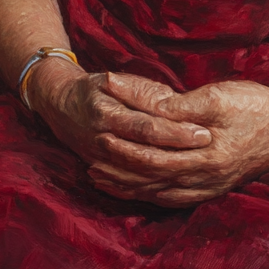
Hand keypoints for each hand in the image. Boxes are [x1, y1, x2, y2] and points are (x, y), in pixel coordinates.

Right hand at [30, 61, 212, 167]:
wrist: (59, 105)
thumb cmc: (95, 89)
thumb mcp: (115, 81)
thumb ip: (143, 92)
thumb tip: (174, 104)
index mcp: (108, 114)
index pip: (148, 127)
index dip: (177, 132)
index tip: (204, 133)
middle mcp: (104, 141)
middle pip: (147, 154)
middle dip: (180, 154)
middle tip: (209, 149)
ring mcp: (101, 160)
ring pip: (140, 174)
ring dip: (170, 173)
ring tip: (198, 169)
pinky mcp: (102, 171)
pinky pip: (128, 185)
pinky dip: (151, 188)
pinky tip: (174, 185)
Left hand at [86, 79, 268, 207]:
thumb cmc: (258, 106)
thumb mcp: (221, 96)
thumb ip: (184, 107)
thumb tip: (152, 110)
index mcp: (204, 155)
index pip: (152, 154)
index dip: (123, 146)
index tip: (99, 131)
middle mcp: (204, 178)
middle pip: (150, 178)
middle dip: (118, 170)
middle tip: (88, 161)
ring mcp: (210, 185)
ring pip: (160, 191)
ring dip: (129, 185)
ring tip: (102, 178)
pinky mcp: (215, 184)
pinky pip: (176, 197)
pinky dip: (152, 193)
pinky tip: (141, 190)